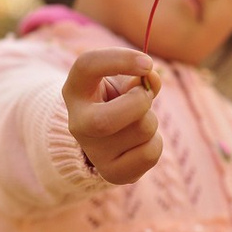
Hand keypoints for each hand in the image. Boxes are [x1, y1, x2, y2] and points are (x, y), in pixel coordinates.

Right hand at [62, 48, 161, 183]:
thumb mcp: (123, 82)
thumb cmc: (117, 101)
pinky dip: (155, 143)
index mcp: (76, 91)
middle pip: (105, 121)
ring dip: (151, 120)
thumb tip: (152, 79)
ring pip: (141, 130)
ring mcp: (93, 152)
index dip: (120, 59)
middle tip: (144, 98)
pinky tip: (140, 142)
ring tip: (139, 122)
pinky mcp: (112, 172)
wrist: (106, 140)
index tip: (147, 63)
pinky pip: (150, 154)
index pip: (86, 66)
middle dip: (138, 104)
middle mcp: (77, 123)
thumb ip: (139, 76)